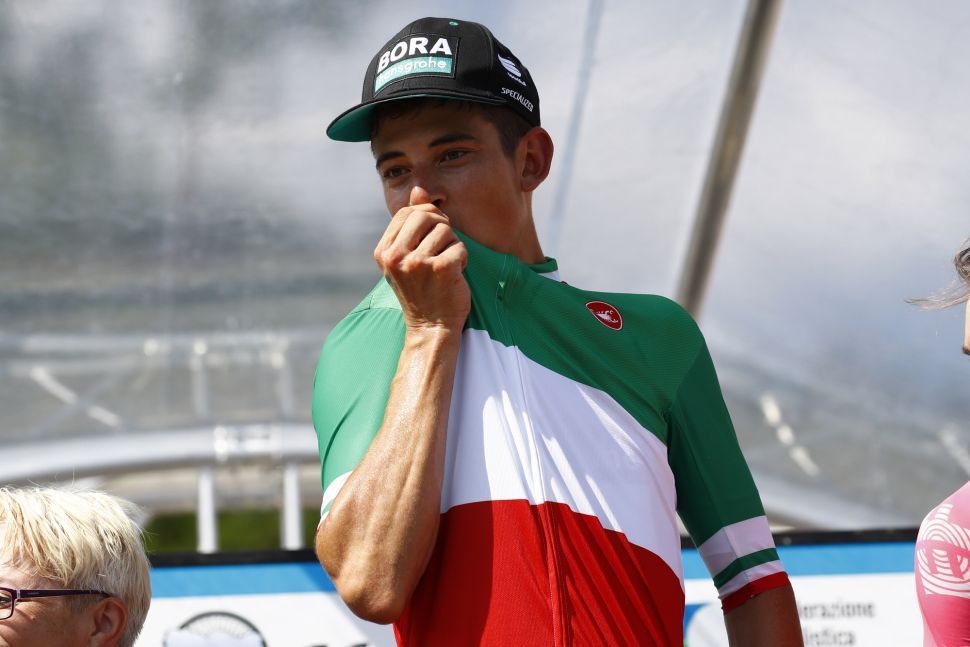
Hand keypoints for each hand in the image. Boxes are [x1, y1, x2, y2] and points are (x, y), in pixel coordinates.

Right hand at [374, 187, 469, 331]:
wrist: (431, 327)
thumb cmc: (422, 290)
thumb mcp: (408, 256)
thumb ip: (411, 223)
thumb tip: (419, 190)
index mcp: (383, 251)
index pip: (407, 212)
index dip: (426, 218)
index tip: (432, 238)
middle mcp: (396, 256)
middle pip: (427, 216)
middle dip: (441, 228)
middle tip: (442, 250)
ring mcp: (417, 263)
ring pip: (446, 230)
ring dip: (452, 246)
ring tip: (447, 266)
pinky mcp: (441, 269)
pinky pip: (460, 247)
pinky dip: (463, 260)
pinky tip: (455, 276)